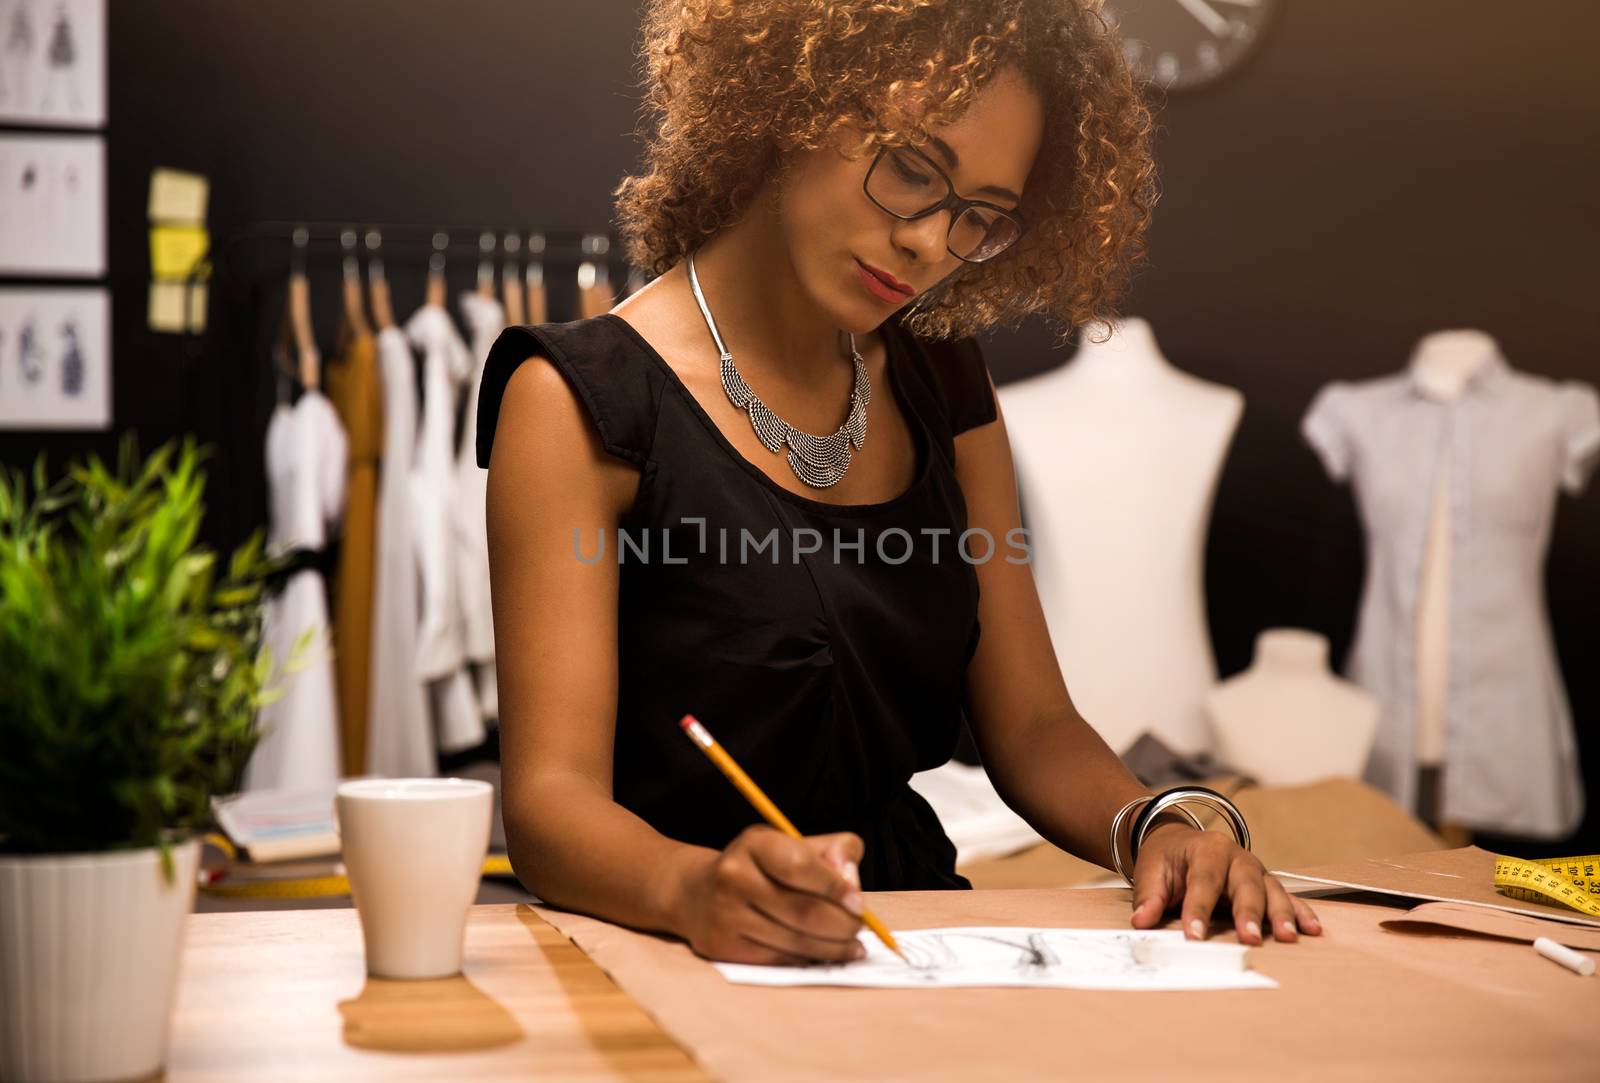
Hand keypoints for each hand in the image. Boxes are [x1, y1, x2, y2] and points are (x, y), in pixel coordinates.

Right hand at [674, 825, 867, 964]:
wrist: (698, 892)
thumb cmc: (761, 867)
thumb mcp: (794, 844)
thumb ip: (833, 852)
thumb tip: (852, 881)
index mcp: (754, 843)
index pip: (800, 865)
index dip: (835, 887)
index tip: (859, 904)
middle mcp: (733, 876)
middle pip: (802, 910)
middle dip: (842, 925)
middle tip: (859, 930)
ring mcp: (724, 914)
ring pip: (794, 940)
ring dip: (832, 948)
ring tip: (851, 946)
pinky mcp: (722, 946)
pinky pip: (778, 958)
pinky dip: (808, 959)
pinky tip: (823, 954)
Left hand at [1129, 823, 1322, 944]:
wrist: (1178, 839)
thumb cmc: (1166, 858)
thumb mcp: (1151, 871)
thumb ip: (1148, 897)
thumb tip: (1141, 922)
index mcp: (1207, 849)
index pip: (1203, 882)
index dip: (1198, 909)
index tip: (1194, 936)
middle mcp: (1237, 856)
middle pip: (1245, 885)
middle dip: (1248, 912)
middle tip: (1249, 938)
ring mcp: (1255, 870)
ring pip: (1271, 891)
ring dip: (1281, 915)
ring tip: (1288, 937)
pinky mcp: (1266, 883)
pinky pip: (1287, 897)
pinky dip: (1300, 913)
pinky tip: (1312, 929)